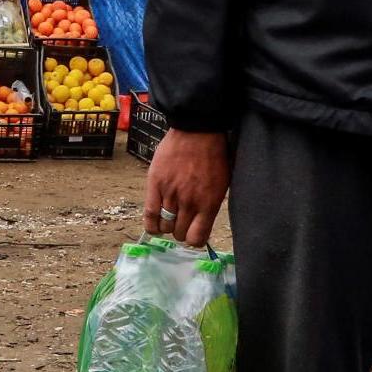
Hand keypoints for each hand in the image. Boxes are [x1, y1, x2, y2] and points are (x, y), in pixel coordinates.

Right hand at [144, 128, 231, 247]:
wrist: (197, 132)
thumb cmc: (214, 156)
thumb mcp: (222, 185)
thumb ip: (211, 206)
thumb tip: (202, 225)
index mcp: (209, 204)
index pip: (197, 238)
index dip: (193, 239)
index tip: (192, 234)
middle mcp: (189, 202)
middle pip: (179, 233)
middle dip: (179, 231)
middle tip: (180, 222)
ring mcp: (171, 194)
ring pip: (164, 226)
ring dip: (166, 226)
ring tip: (168, 218)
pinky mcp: (155, 184)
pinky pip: (149, 214)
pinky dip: (151, 224)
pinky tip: (154, 224)